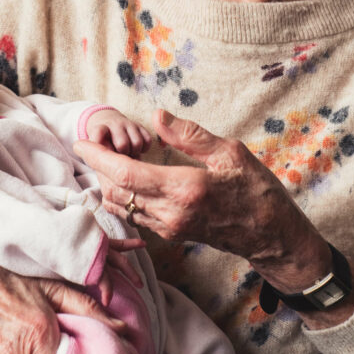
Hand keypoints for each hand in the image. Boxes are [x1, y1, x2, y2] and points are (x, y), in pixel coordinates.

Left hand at [76, 110, 353, 320]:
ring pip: (122, 206)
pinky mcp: (171, 234)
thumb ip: (190, 135)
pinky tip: (123, 178)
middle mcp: (171, 213)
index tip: (81, 142)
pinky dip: (122, 195)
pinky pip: (134, 215)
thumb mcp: (230, 153)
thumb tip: (156, 117)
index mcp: (185, 189)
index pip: (127, 174)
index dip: (98, 157)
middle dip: (98, 167)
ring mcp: (169, 228)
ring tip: (104, 157)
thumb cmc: (257, 191)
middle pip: (117, 191)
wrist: (272, 236)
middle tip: (93, 142)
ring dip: (108, 182)